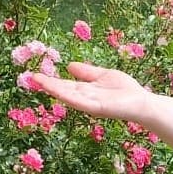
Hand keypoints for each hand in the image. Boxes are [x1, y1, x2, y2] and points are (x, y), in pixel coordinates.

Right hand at [29, 61, 154, 123]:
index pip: (65, 85)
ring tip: (39, 82)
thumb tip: (69, 65)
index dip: (51, 80)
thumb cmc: (125, 90)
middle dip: (48, 85)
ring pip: (69, 96)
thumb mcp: (102, 75)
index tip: (36, 75)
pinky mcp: (98, 108)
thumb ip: (87, 72)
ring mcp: (90, 104)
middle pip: (63, 90)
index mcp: (86, 91)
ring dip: (54, 89)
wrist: (142, 102)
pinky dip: (69, 96)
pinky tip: (58, 91)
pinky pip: (81, 102)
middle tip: (31, 78)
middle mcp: (85, 99)